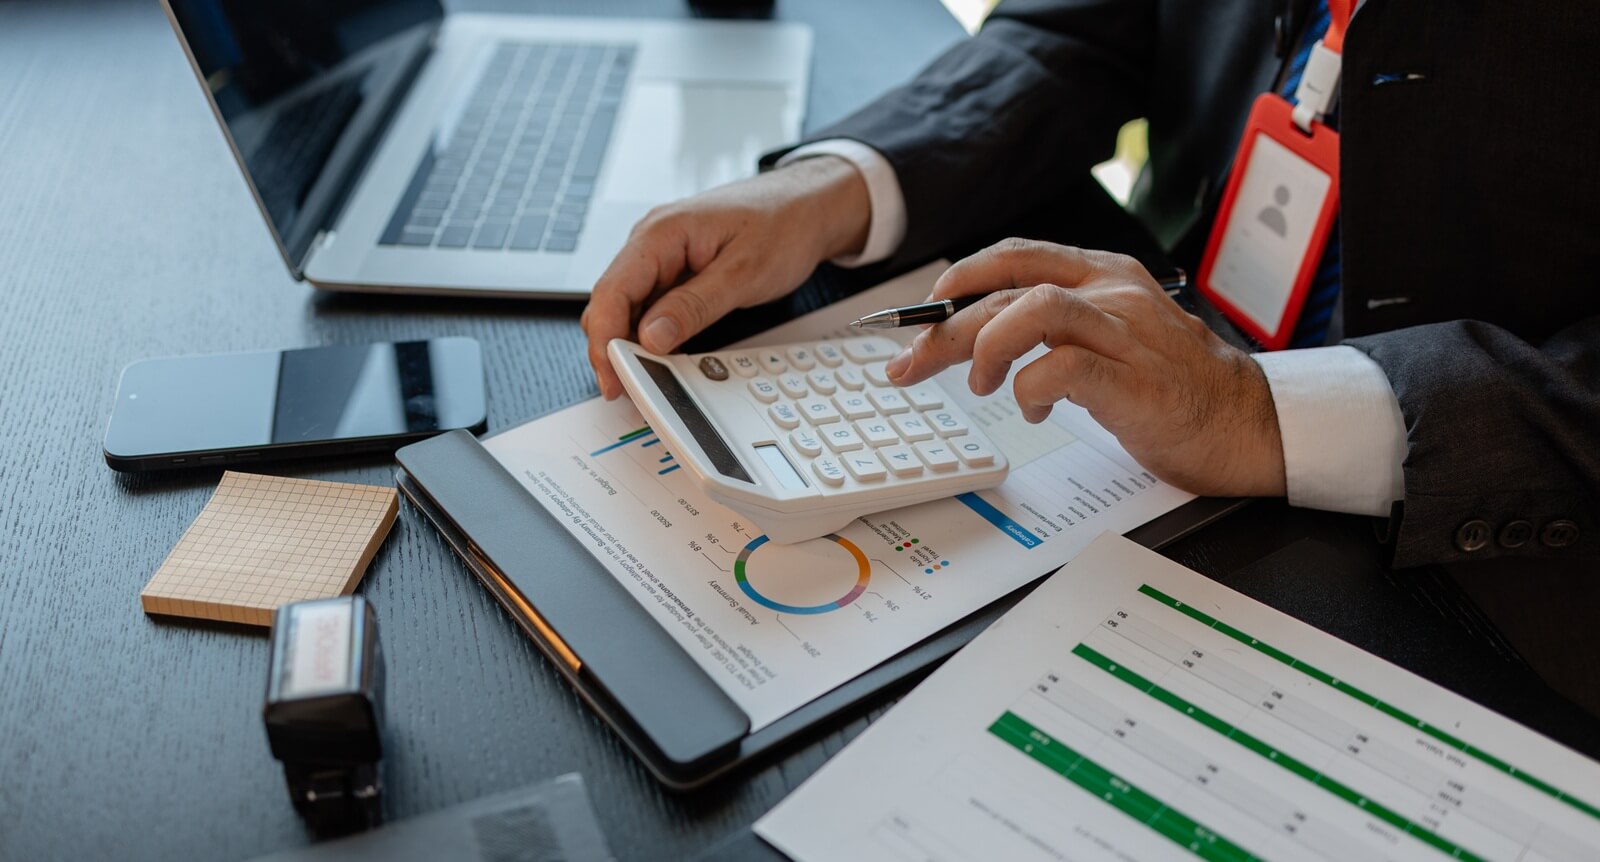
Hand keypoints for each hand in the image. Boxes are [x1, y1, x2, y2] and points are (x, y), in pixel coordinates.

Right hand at [581, 157, 870, 398]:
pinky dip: (650, 331)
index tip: (614, 377)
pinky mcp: (676, 269)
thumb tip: (650, 337)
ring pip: (628, 306)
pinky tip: (661, 354)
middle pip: (611, 301)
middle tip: (626, 388)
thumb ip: (694, 306)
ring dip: (629, 341)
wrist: (809, 205)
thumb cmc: (783, 223)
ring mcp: (662, 255)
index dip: (604, 339)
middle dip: (611, 346)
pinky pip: (651, 304)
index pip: (611, 290)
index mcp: (661, 232)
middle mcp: (652, 241)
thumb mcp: (744, 272)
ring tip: (643, 377)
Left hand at [884, 240, 1286, 497]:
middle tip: (911, 362)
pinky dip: (1029, 389)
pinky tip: (1031, 408)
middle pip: (1007, 289)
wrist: (1245, 422)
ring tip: (980, 385)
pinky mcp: (1134, 381)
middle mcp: (1113, 292)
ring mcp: (1126, 333)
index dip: (961, 278)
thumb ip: (1055, 326)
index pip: (1017, 255)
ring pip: (1032, 309)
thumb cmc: (1170, 385)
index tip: (924, 311)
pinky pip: (1061, 369)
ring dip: (987, 346)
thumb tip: (977, 335)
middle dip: (946, 327)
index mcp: (1104, 274)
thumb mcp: (1107, 336)